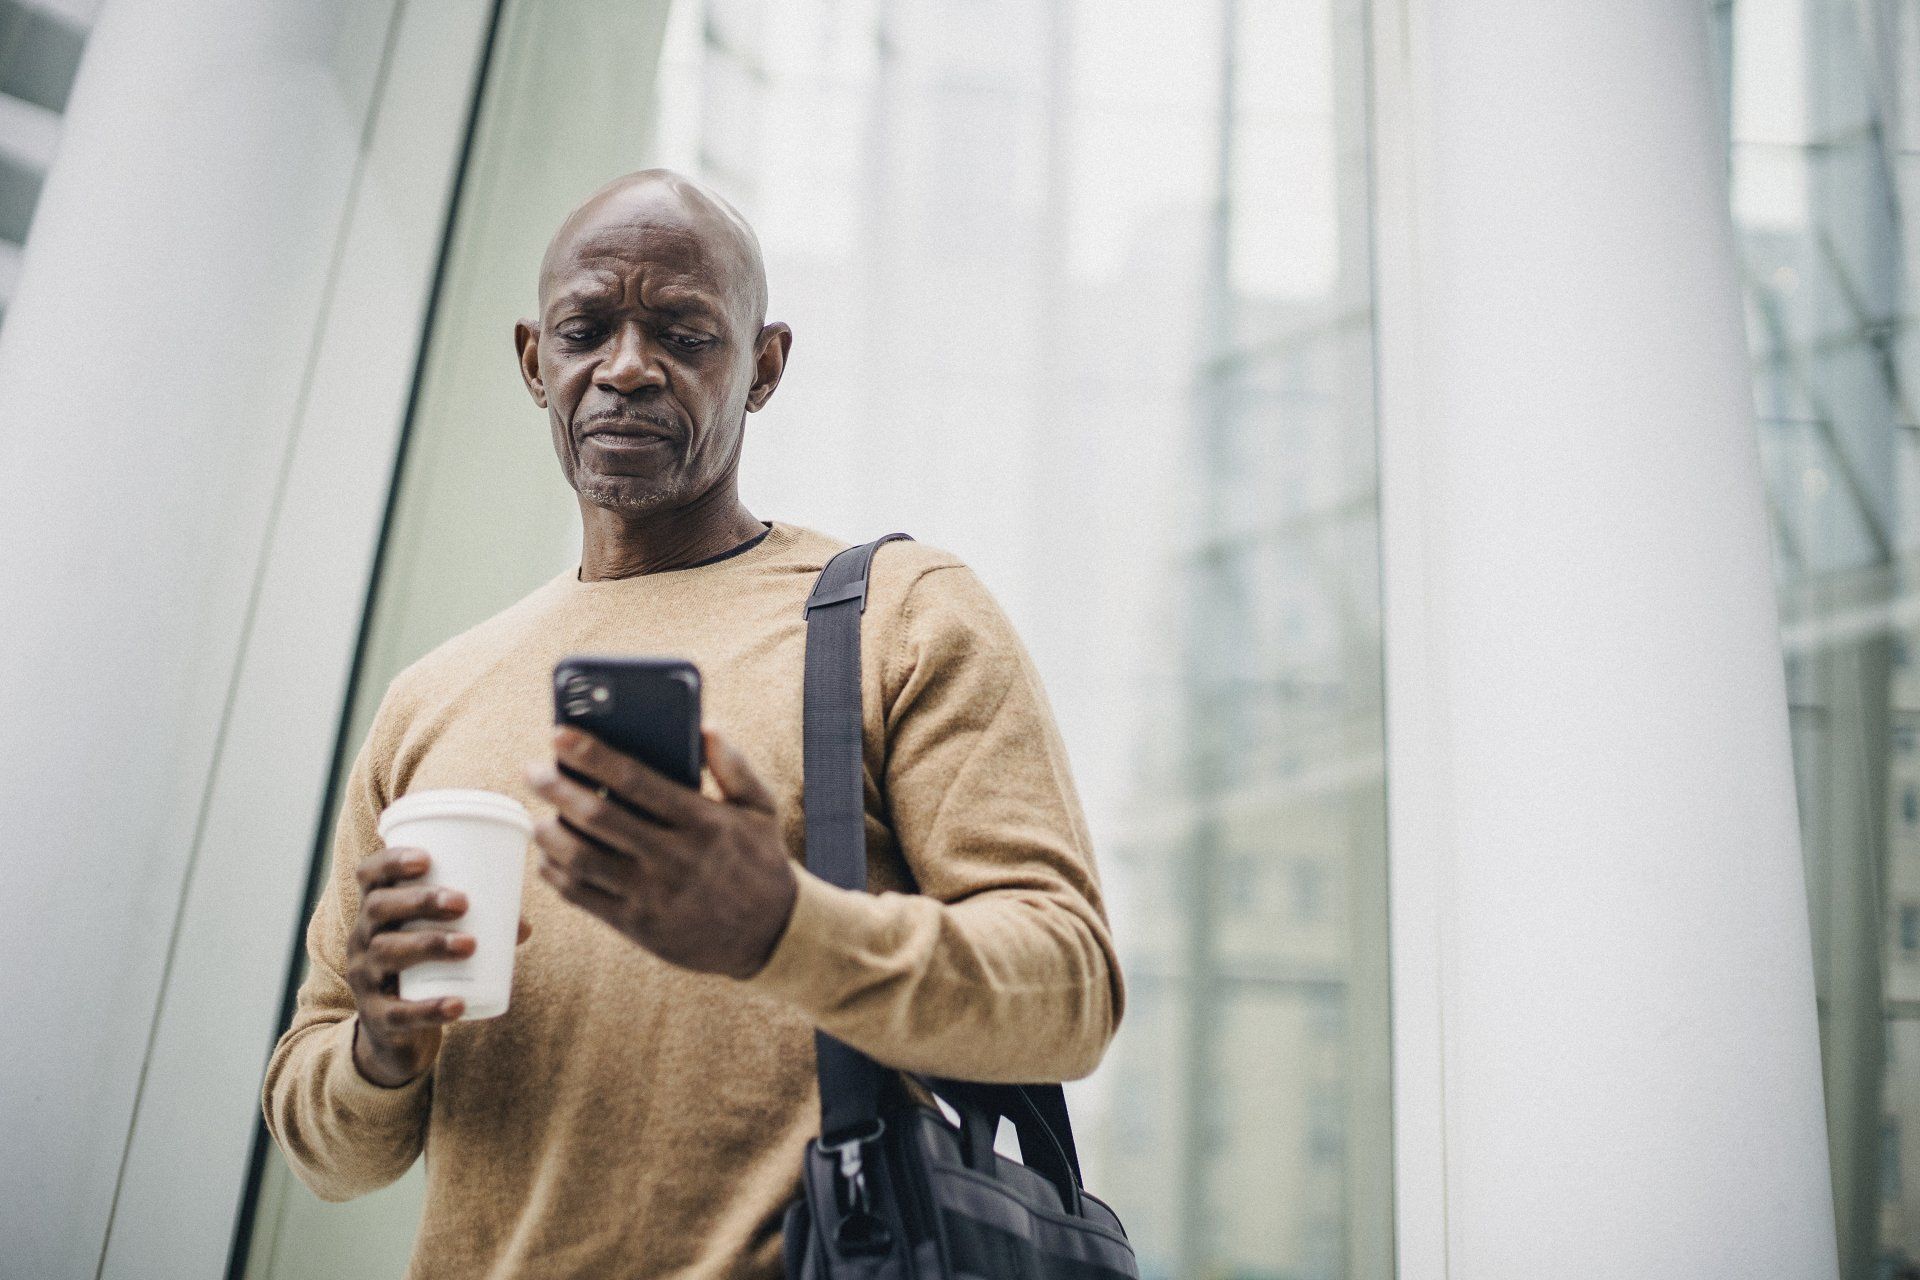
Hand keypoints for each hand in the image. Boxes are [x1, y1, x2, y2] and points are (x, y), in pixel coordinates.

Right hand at [346, 846, 532, 1087]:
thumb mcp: (442, 940)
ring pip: (386, 953)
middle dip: (419, 900)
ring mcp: (365, 978)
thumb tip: (523, 926)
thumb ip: (481, 927)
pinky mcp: (378, 1018)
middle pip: (378, 908)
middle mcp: (362, 939)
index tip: (426, 858)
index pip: (369, 875)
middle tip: (462, 902)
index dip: (390, 861)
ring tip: (470, 945)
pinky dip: (429, 1008)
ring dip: (429, 944)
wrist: (397, 1032)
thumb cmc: (424, 968)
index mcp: (378, 911)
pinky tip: (457, 1004)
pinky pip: (397, 1012)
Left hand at [524, 725, 796, 978]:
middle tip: (532, 769)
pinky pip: (583, 897)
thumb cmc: (761, 860)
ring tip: (537, 815)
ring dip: (550, 833)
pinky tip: (548, 856)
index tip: (560, 734)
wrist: (771, 934)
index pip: (636, 780)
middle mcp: (674, 858)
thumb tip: (705, 726)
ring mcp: (653, 895)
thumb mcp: (761, 808)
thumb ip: (734, 765)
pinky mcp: (638, 926)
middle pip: (599, 818)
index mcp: (702, 822)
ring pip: (582, 860)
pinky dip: (556, 874)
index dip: (592, 755)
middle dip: (557, 789)